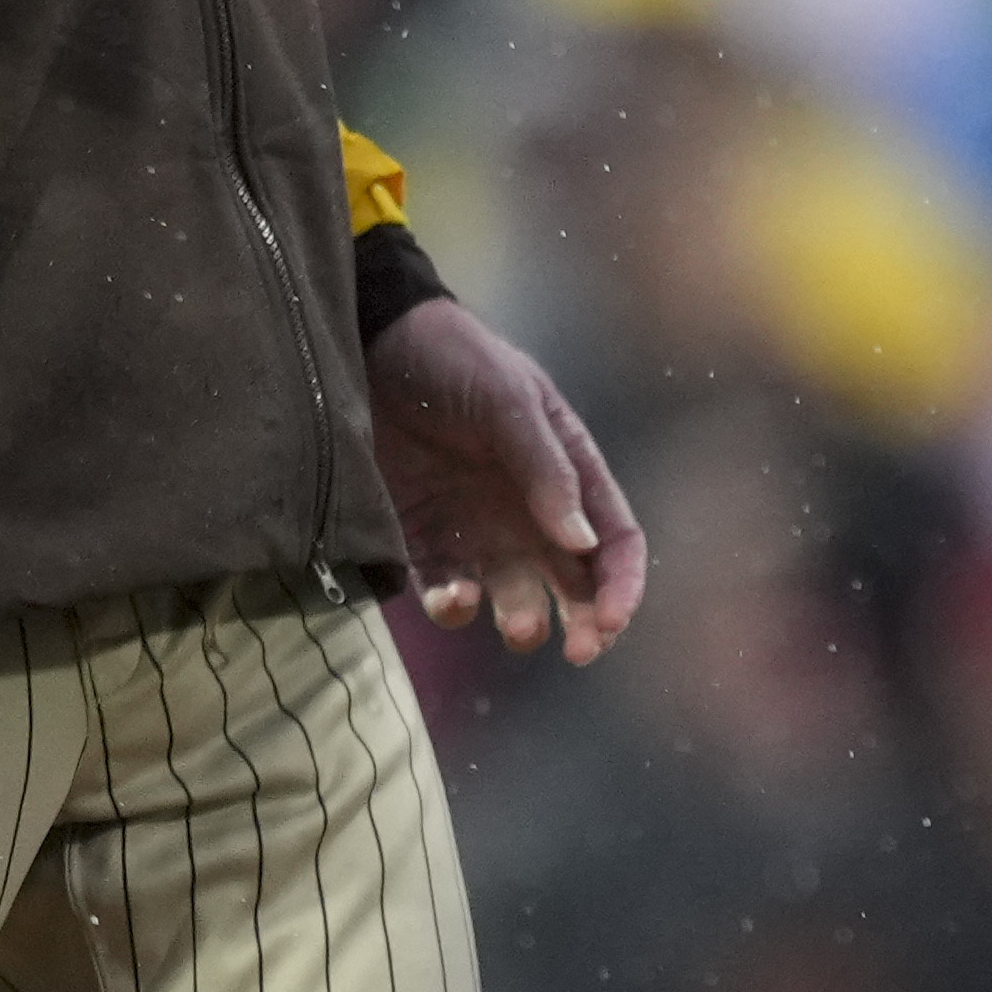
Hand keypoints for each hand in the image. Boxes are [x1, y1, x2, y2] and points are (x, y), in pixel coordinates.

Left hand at [366, 297, 643, 663]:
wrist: (370, 342)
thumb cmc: (453, 357)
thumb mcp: (507, 397)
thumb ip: (546, 466)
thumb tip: (583, 543)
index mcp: (567, 471)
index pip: (613, 541)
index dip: (620, 586)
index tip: (609, 620)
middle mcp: (529, 511)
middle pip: (574, 585)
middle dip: (584, 625)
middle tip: (578, 649)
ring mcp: (477, 530)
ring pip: (514, 600)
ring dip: (522, 622)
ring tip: (513, 624)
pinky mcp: (423, 541)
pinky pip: (446, 590)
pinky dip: (454, 606)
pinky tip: (452, 597)